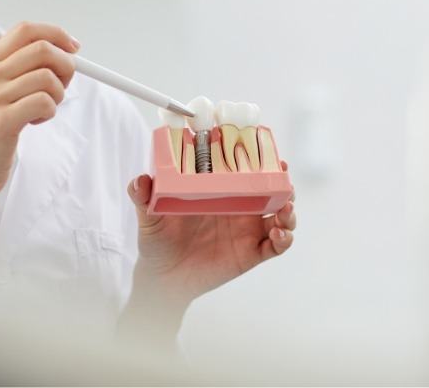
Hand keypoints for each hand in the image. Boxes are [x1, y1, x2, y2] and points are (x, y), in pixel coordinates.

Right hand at [0, 22, 79, 200]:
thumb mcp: (0, 93)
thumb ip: (24, 72)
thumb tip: (66, 55)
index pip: (27, 30)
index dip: (57, 34)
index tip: (74, 48)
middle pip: (43, 49)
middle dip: (66, 67)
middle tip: (61, 88)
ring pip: (48, 78)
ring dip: (58, 95)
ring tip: (43, 110)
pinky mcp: (2, 120)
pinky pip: (45, 102)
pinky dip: (50, 113)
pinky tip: (35, 122)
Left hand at [127, 161, 295, 307]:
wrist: (163, 278)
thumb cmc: (158, 241)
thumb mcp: (150, 216)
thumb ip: (143, 197)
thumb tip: (139, 179)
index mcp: (220, 192)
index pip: (246, 171)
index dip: (261, 160)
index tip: (268, 150)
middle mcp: (239, 208)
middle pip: (271, 190)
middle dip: (283, 182)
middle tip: (284, 177)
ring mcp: (247, 230)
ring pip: (281, 215)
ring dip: (289, 210)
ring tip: (285, 209)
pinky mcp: (251, 253)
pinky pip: (276, 245)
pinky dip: (284, 238)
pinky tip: (278, 233)